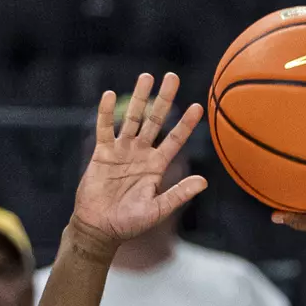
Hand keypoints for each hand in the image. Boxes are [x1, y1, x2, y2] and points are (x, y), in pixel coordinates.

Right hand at [73, 72, 207, 245]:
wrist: (100, 229)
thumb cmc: (130, 224)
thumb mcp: (158, 210)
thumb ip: (179, 194)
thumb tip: (204, 182)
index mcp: (156, 167)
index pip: (175, 140)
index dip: (186, 124)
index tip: (198, 106)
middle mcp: (141, 155)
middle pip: (155, 121)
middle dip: (164, 100)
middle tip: (172, 77)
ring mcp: (121, 152)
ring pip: (131, 119)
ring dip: (139, 98)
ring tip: (147, 76)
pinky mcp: (102, 153)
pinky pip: (104, 128)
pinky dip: (106, 112)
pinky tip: (110, 95)